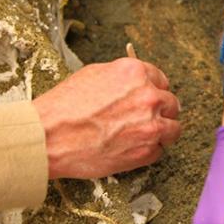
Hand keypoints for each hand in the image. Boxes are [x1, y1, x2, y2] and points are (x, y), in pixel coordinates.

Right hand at [33, 58, 180, 178]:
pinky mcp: (147, 151)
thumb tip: (138, 84)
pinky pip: (159, 150)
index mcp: (136, 73)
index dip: (155, 91)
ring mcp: (151, 125)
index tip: (152, 99)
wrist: (49, 137)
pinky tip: (131, 149)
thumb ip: (124, 78)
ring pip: (174, 129)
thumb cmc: (65, 106)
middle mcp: (149, 96)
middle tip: (148, 119)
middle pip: (172, 104)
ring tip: (145, 136)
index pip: (162, 80)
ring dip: (163, 132)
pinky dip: (149, 151)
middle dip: (162, 111)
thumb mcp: (94, 75)